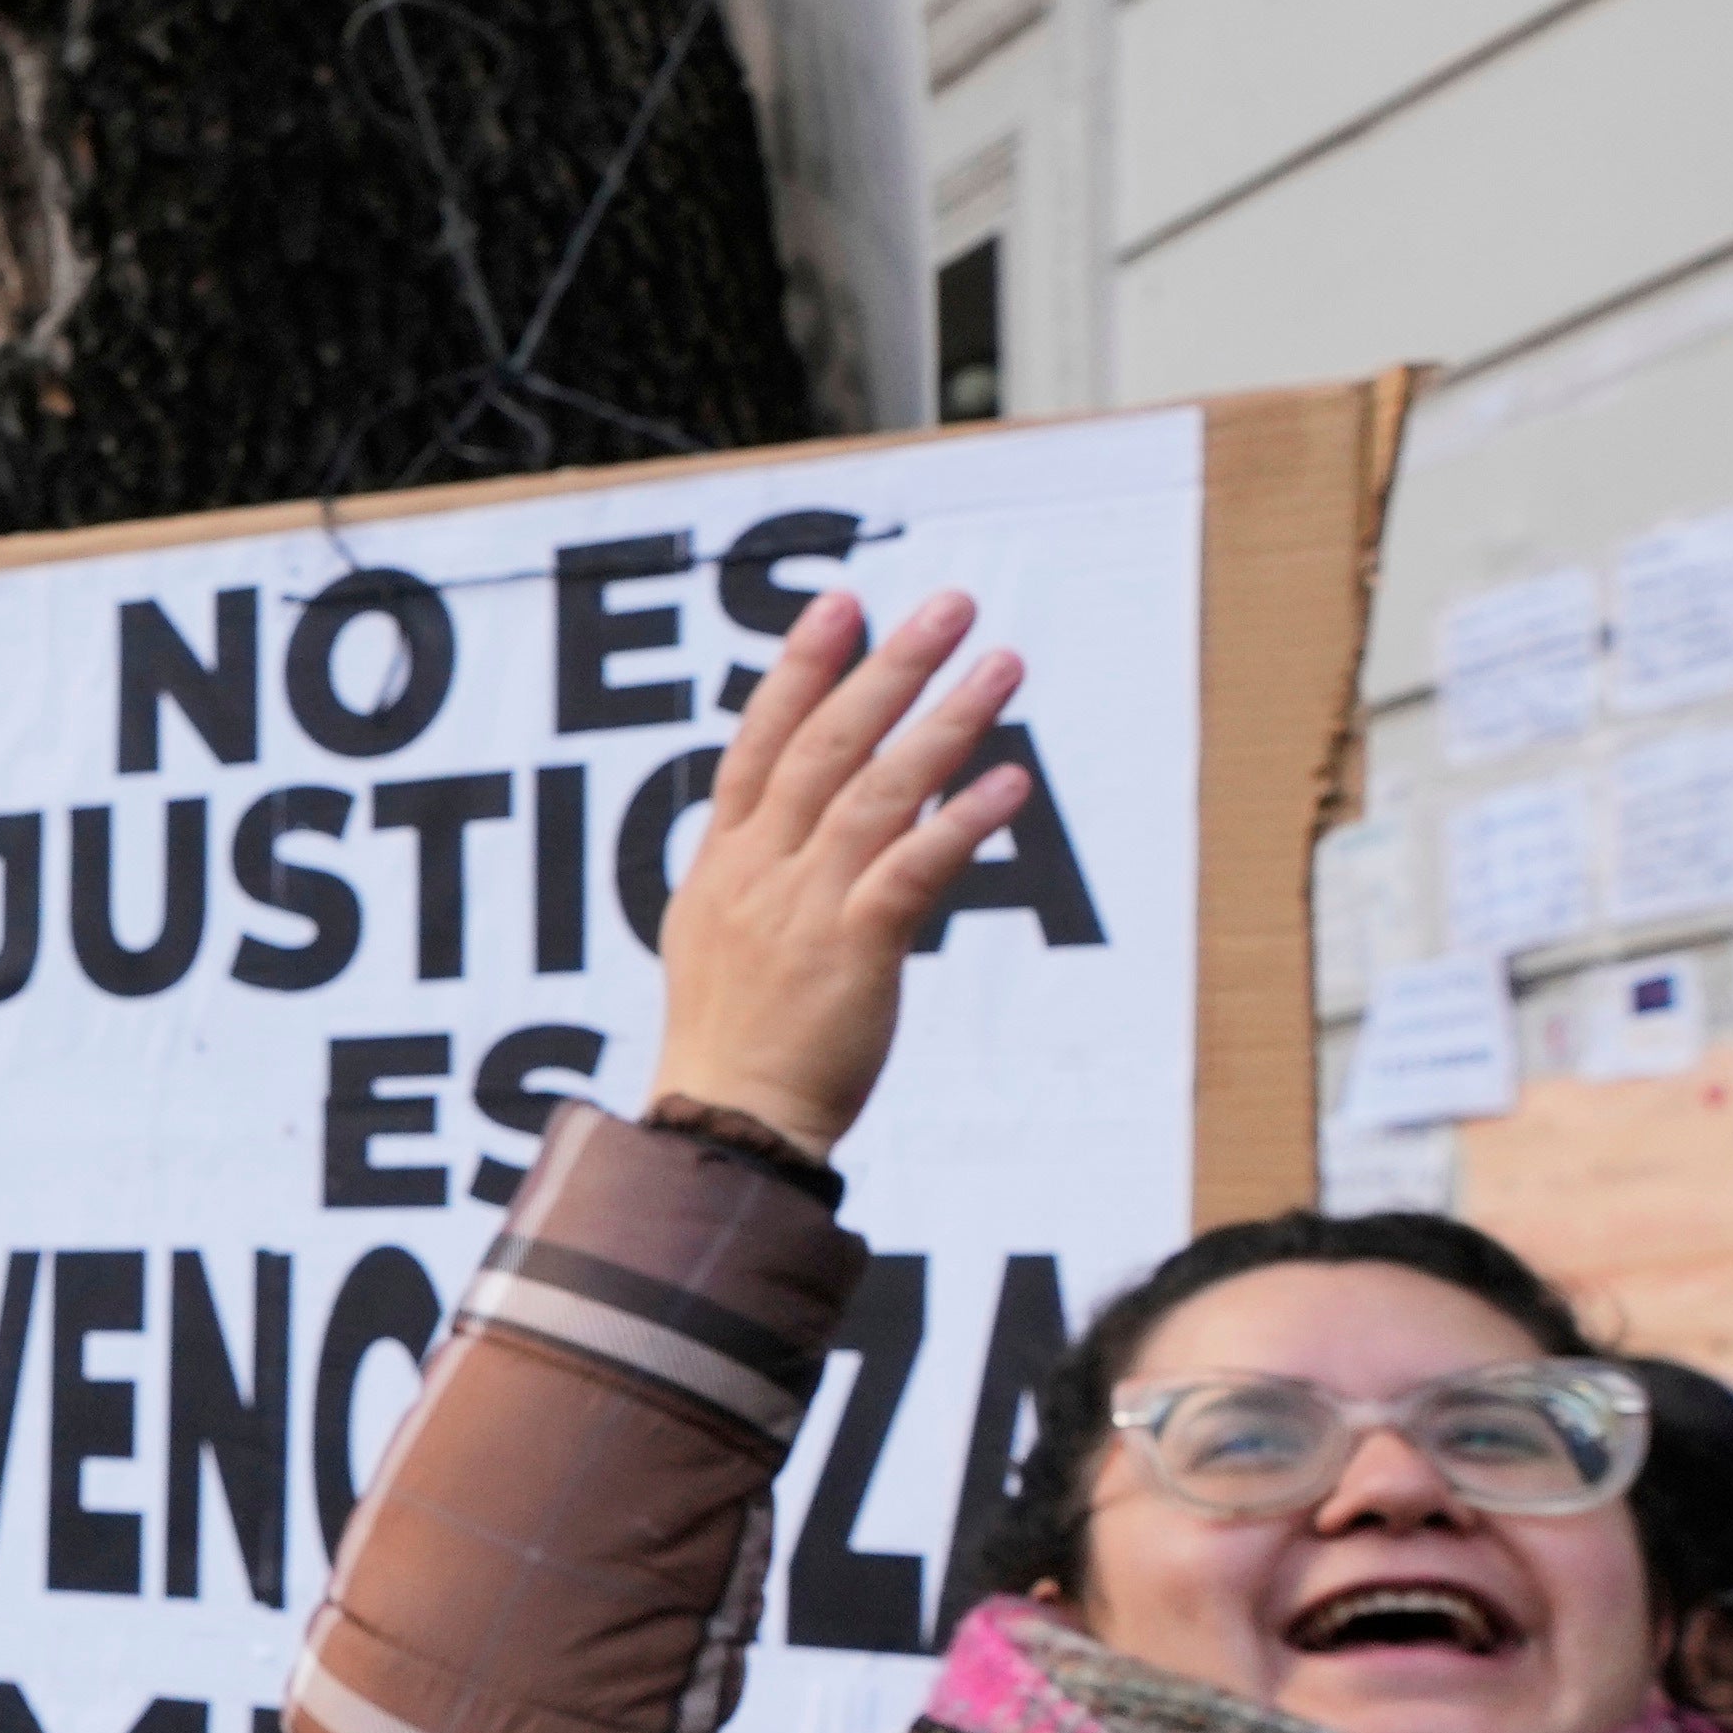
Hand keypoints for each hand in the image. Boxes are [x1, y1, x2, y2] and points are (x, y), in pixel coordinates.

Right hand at [635, 582, 1023, 1159]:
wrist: (729, 1126)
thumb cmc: (734, 1040)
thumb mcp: (726, 936)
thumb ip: (773, 866)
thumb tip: (840, 808)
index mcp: (722, 864)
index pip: (758, 744)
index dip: (799, 671)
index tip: (841, 606)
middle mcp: (758, 871)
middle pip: (826, 746)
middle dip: (889, 667)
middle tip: (949, 605)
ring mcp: (801, 907)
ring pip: (879, 792)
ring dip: (947, 721)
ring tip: (1002, 664)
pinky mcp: (852, 950)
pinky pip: (913, 869)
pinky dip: (962, 821)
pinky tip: (1009, 782)